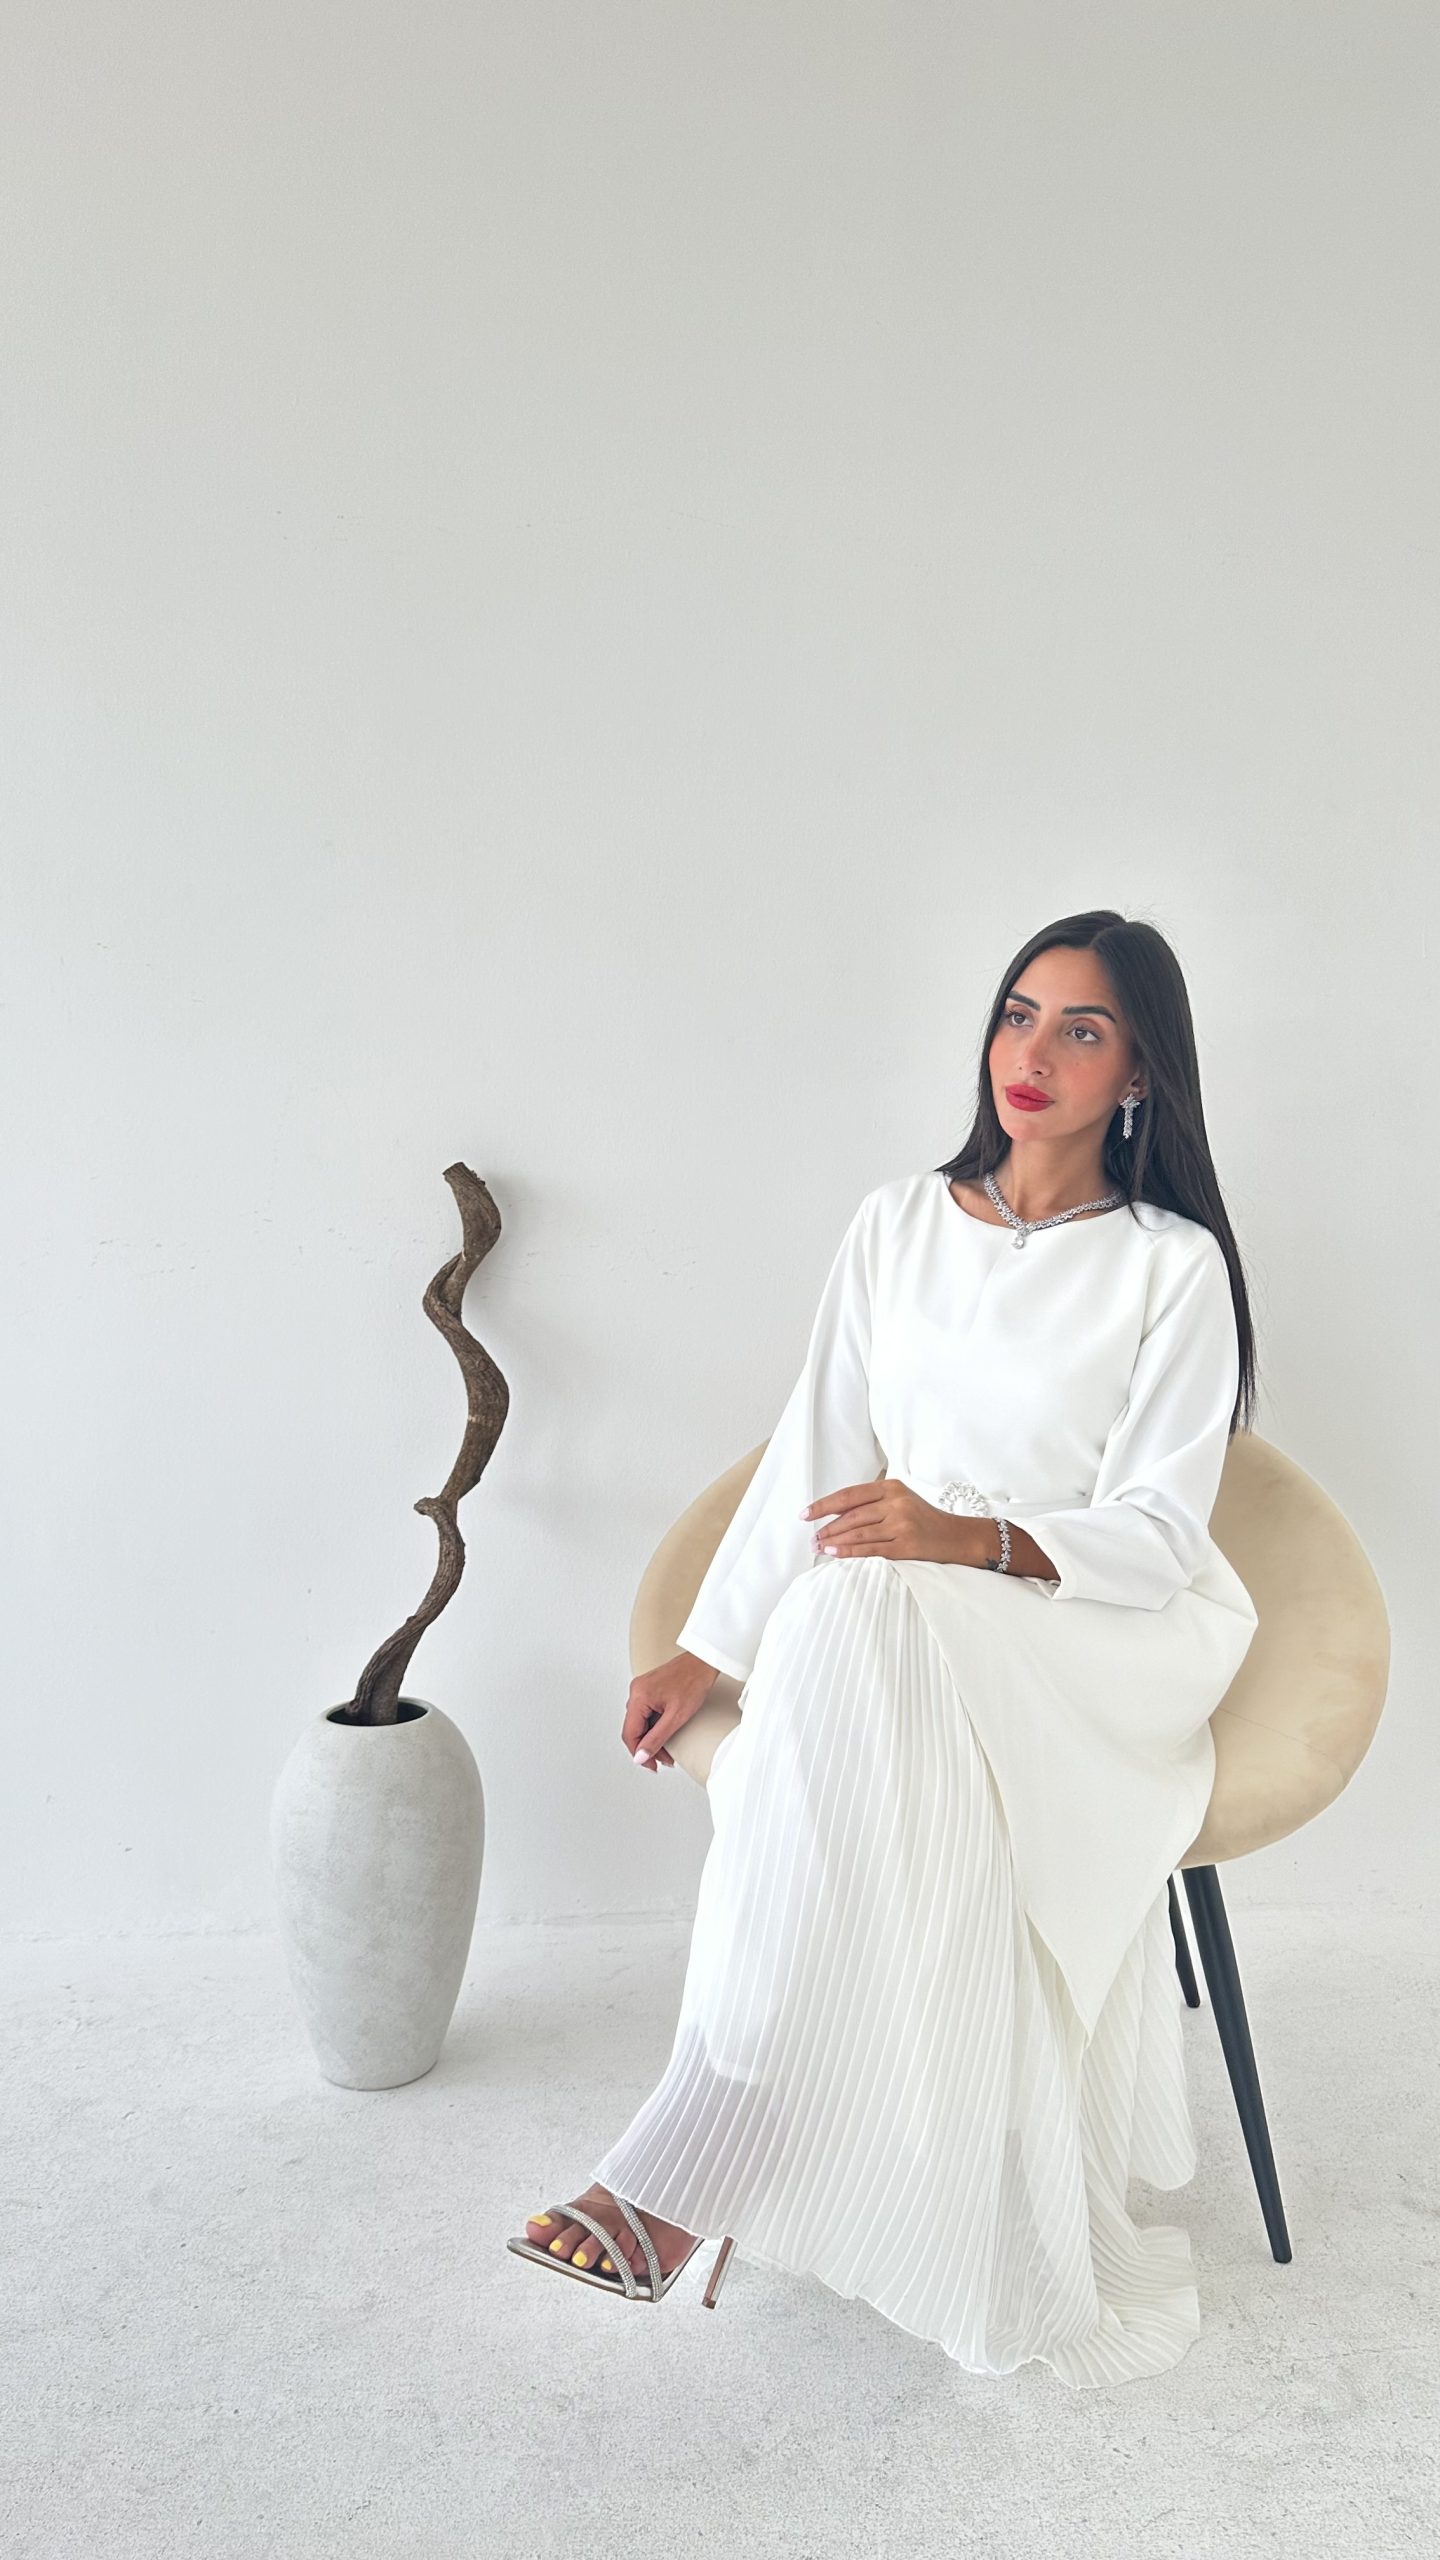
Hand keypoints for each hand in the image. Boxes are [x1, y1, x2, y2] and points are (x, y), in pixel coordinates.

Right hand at [621, 1650, 718, 1773]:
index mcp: (639, 1696)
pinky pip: (646, 1713)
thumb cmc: (693, 1682)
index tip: (651, 1765)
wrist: (704, 1663)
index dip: (638, 1753)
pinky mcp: (649, 1689)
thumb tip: (640, 1756)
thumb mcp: (676, 1717)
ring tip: (669, 1750)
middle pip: (634, 1729)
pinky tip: (667, 1733)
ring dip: (652, 1738)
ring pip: (640, 1722)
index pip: (629, 1734)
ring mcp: (642, 1689)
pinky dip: (655, 1726)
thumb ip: (656, 1739)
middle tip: (664, 1760)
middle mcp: (636, 1691)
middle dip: (648, 1747)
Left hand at [801, 1478, 979, 1564]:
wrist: (957, 1537)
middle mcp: (896, 1503)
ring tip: (818, 1547)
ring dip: (834, 1540)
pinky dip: (849, 1551)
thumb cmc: (923, 1520)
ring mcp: (902, 1524)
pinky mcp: (907, 1545)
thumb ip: (872, 1503)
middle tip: (810, 1538)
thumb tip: (834, 1514)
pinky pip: (871, 1549)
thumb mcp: (900, 1501)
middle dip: (826, 1527)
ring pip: (858, 1532)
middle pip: (851, 1515)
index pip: (849, 1495)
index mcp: (891, 1487)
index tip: (806, 1514)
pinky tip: (834, 1552)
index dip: (824, 1505)